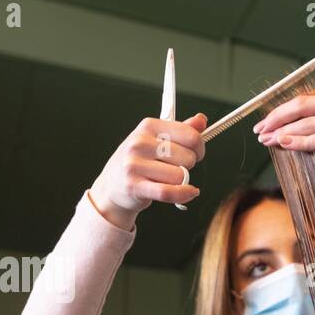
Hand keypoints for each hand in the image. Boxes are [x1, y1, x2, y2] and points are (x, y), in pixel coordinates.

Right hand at [88, 113, 207, 229]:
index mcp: (148, 126)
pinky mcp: (134, 186)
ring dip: (182, 181)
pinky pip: (168, 192)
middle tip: (177, 167)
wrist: (113, 184)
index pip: (190, 135)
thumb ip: (182, 129)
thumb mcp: (158, 139)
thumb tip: (201, 119)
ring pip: (180, 176)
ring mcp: (135, 164)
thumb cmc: (140, 160)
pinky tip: (189, 192)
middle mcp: (140, 143)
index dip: (199, 147)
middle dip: (189, 166)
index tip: (196, 152)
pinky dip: (183, 194)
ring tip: (170, 179)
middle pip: (188, 158)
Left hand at [253, 41, 314, 212]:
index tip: (268, 118)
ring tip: (266, 139)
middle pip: (302, 107)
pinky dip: (298, 142)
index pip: (307, 97)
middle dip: (276, 117)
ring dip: (282, 132)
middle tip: (260, 128)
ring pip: (307, 124)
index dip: (284, 107)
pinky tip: (283, 143)